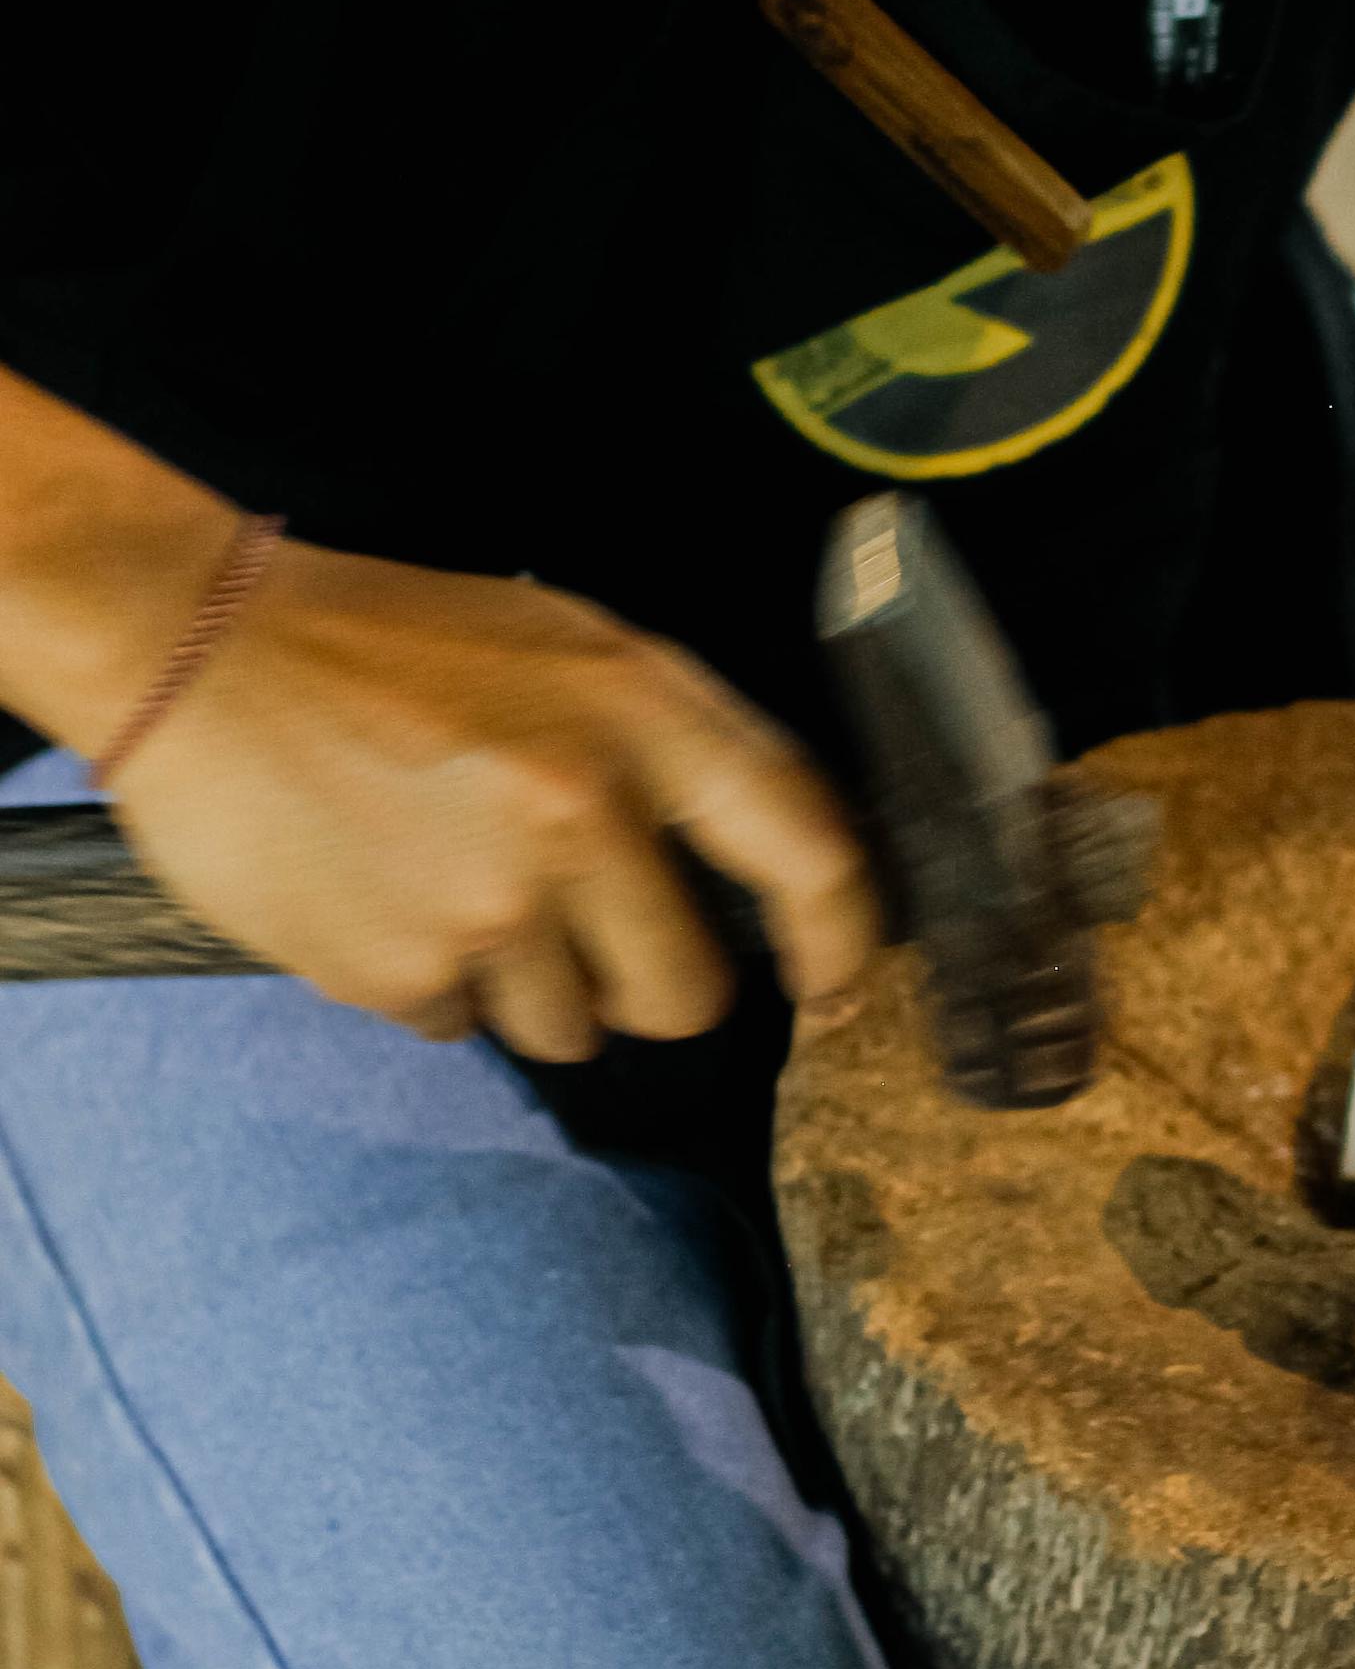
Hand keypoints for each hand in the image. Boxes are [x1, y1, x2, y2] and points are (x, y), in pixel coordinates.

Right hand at [112, 535, 877, 1052]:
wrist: (196, 648)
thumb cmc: (388, 641)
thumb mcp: (564, 643)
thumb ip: (671, 742)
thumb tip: (771, 858)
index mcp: (643, 717)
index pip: (808, 855)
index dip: (844, 942)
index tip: (841, 990)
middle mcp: (583, 816)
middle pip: (686, 994)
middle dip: (647, 986)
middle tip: (588, 934)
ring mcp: (490, 905)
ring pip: (571, 1027)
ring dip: (531, 987)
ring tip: (457, 888)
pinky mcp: (399, 970)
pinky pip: (461, 1027)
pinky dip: (434, 984)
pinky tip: (384, 895)